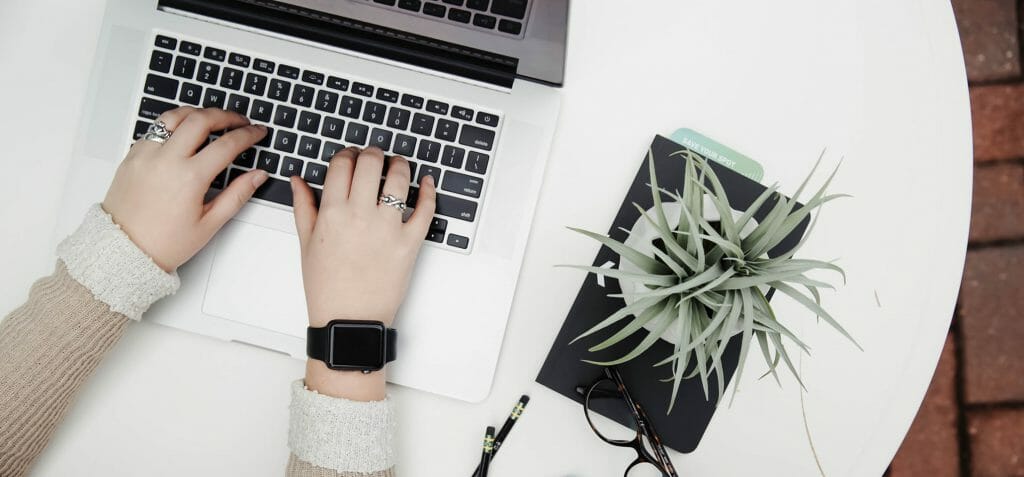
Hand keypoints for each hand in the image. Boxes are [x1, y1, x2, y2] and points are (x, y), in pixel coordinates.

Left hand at [103, 107, 268, 271]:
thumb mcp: (209, 224)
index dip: (248, 134)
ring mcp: (146, 154)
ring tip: (211, 119)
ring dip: (197, 113)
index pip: (227, 144)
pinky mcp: (132, 156)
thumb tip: (257, 176)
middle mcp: (166, 160)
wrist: (124, 251)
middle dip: (226, 115)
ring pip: (175, 116)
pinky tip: (184, 134)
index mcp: (189, 178)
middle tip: (239, 121)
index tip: (257, 132)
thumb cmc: (164, 243)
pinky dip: (173, 125)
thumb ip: (237, 195)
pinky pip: (155, 129)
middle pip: (201, 119)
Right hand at [291, 147, 436, 327]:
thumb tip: (298, 180)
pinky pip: (425, 209)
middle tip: (375, 156)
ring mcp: (387, 228)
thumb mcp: (306, 244)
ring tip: (398, 165)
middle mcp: (360, 216)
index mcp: (332, 213)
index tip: (351, 156)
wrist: (349, 320)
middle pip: (370, 163)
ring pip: (399, 179)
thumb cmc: (327, 287)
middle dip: (373, 153)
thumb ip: (303, 206)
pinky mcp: (410, 243)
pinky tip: (427, 183)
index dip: (347, 154)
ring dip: (400, 165)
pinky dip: (429, 191)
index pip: (342, 165)